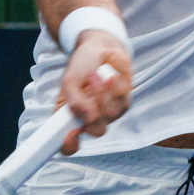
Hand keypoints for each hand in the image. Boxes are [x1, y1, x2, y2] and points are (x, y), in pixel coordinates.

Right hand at [59, 36, 129, 153]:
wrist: (99, 49)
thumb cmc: (81, 67)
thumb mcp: (69, 80)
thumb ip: (74, 101)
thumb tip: (87, 117)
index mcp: (70, 119)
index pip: (68, 145)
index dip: (69, 145)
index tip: (71, 133)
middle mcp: (90, 121)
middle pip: (96, 131)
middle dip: (93, 109)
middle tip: (87, 88)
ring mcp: (109, 113)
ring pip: (111, 114)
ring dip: (102, 92)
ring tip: (95, 76)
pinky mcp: (124, 102)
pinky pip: (122, 100)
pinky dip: (114, 85)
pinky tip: (108, 75)